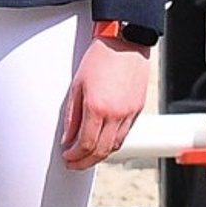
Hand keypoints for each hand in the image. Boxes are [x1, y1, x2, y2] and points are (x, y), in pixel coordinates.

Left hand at [60, 39, 150, 169]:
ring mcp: (129, 113)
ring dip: (100, 155)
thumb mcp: (76, 86)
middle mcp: (116, 114)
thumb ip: (72, 116)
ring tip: (87, 156)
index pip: (86, 144)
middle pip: (101, 150)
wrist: (125, 42)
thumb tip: (68, 138)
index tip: (67, 157)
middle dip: (86, 161)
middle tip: (75, 164)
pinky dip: (113, 143)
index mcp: (97, 108)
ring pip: (116, 145)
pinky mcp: (138, 109)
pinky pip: (125, 133)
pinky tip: (103, 142)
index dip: (75, 155)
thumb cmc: (99, 58)